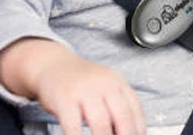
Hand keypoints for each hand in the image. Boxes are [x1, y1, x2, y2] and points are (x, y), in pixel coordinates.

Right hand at [0, 38, 145, 134]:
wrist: (53, 65)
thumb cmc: (80, 80)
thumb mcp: (104, 85)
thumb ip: (117, 103)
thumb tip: (130, 129)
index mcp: (117, 82)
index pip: (135, 108)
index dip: (139, 128)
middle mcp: (104, 85)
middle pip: (122, 116)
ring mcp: (84, 91)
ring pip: (101, 123)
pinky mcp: (65, 99)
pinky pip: (73, 126)